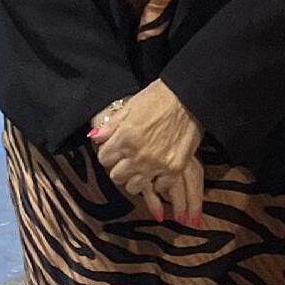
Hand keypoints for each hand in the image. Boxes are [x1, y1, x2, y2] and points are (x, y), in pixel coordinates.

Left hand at [91, 81, 201, 222]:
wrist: (189, 98)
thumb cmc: (160, 97)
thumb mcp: (131, 106)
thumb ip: (112, 125)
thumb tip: (95, 137)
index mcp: (125, 137)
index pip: (104, 159)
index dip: (108, 154)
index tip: (114, 151)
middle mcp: (138, 154)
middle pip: (116, 176)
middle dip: (119, 168)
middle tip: (127, 160)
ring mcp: (157, 164)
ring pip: (134, 187)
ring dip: (135, 178)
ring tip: (141, 168)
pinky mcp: (174, 169)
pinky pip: (159, 187)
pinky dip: (158, 181)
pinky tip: (158, 171)